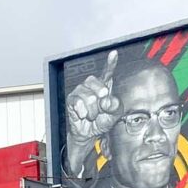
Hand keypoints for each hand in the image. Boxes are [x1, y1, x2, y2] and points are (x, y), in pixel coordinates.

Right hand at [65, 50, 120, 173]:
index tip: (114, 54)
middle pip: (98, 85)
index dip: (110, 63)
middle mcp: (92, 86)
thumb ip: (115, 106)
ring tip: (92, 115)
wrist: (89, 133)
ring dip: (92, 111)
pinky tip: (83, 115)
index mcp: (105, 85)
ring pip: (89, 97)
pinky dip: (83, 112)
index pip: (108, 72)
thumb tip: (106, 100)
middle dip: (101, 101)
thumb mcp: (115, 115)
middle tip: (100, 110)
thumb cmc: (102, 121)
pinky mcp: (71, 100)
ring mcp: (80, 91)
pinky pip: (78, 103)